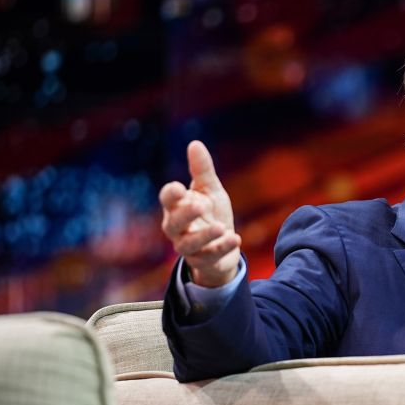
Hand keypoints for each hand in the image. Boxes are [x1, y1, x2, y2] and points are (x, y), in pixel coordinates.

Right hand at [160, 141, 241, 286]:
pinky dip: (221, 248)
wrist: (224, 244)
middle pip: (173, 223)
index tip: (180, 188)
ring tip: (221, 227)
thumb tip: (195, 143)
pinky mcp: (202, 261)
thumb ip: (202, 171)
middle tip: (201, 205)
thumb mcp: (210, 190)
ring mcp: (188, 246)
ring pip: (187, 245)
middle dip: (185, 215)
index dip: (171, 194)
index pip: (168, 199)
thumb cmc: (211, 213)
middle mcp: (177, 228)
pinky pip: (209, 257)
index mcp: (177, 207)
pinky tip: (236, 238)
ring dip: (204, 236)